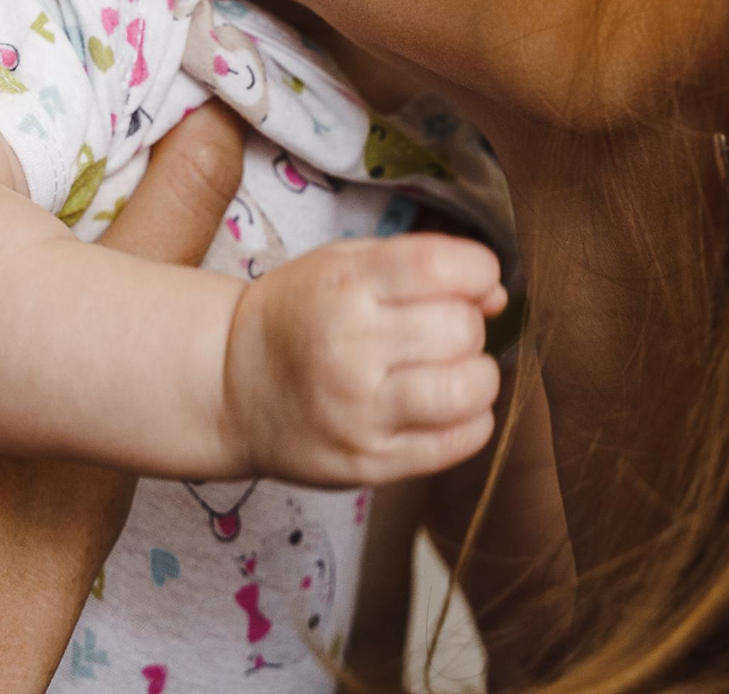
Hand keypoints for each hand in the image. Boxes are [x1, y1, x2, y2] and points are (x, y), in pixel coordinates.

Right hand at [221, 232, 506, 485]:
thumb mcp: (343, 264)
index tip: (474, 279)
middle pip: (462, 328)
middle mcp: (351, 350)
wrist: (230, 388)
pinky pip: (457, 443)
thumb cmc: (297, 315)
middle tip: (444, 329)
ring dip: (477, 376)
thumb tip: (498, 295)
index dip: (479, 270)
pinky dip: (472, 420)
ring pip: (468, 390)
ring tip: (452, 370)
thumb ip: (420, 265)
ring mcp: (360, 413)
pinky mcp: (368, 464)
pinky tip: (447, 406)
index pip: (442, 266)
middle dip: (469, 323)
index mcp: (344, 287)